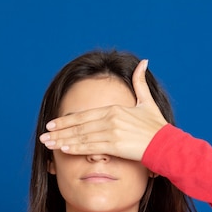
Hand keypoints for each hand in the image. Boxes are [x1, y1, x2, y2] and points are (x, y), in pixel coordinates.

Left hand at [39, 59, 167, 161]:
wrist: (167, 144)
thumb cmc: (157, 127)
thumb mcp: (147, 102)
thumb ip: (140, 83)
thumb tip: (144, 61)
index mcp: (114, 109)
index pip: (84, 115)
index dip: (66, 120)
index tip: (52, 123)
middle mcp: (111, 119)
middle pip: (79, 125)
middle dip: (59, 131)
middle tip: (43, 135)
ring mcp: (112, 132)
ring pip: (81, 136)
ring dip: (62, 140)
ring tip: (47, 143)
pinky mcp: (115, 145)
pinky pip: (91, 147)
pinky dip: (76, 148)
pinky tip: (63, 149)